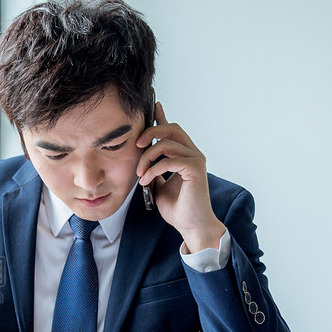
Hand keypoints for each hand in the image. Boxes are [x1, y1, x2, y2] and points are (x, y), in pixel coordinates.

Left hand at [135, 102, 225, 252]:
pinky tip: (146, 180)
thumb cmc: (177, 208)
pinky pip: (170, 160)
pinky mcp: (195, 169)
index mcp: (184, 155)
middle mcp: (192, 153)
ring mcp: (196, 160)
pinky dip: (154, 169)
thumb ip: (154, 170)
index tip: (152, 105)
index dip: (161, 117)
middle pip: (172, 128)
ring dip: (147, 157)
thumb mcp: (159, 185)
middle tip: (135, 145)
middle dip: (150, 132)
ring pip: (168, 143)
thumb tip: (142, 161)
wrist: (190, 226)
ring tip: (140, 174)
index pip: (172, 130)